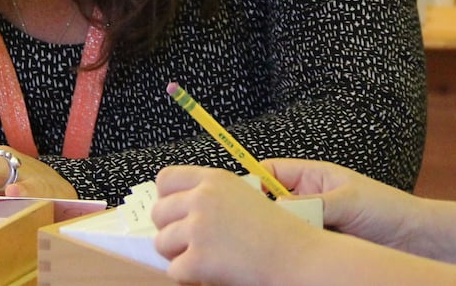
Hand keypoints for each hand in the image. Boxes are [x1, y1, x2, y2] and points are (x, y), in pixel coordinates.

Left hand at [152, 166, 328, 285]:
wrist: (296, 256)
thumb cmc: (275, 231)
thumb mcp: (243, 196)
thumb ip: (210, 196)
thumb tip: (172, 209)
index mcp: (214, 179)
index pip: (165, 179)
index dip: (167, 198)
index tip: (177, 213)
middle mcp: (202, 198)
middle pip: (158, 213)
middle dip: (171, 230)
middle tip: (192, 244)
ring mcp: (198, 229)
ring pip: (161, 243)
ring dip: (178, 255)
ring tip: (205, 259)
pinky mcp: (197, 260)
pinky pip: (174, 270)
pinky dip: (190, 277)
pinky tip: (212, 273)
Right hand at [251, 158, 422, 250]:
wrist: (415, 239)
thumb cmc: (386, 209)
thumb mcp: (348, 201)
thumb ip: (313, 205)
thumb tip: (278, 210)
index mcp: (311, 176)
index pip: (269, 172)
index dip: (251, 181)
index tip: (239, 197)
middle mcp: (307, 199)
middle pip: (269, 202)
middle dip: (259, 213)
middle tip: (253, 228)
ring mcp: (311, 223)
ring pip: (281, 228)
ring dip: (278, 235)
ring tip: (275, 245)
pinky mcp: (318, 246)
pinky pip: (296, 246)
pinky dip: (291, 252)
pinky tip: (289, 258)